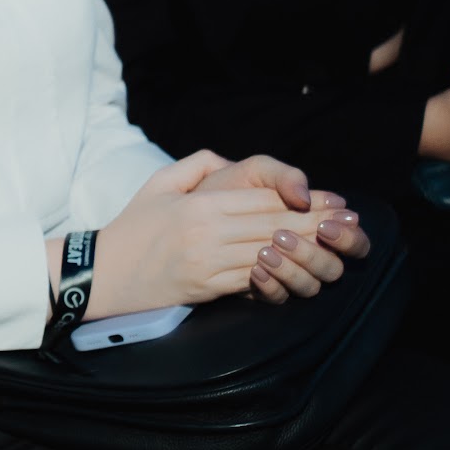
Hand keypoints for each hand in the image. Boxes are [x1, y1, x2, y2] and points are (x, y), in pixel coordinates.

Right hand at [90, 151, 332, 315]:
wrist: (101, 273)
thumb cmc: (132, 227)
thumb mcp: (158, 184)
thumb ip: (196, 165)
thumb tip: (229, 161)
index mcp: (198, 205)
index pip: (262, 200)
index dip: (303, 201)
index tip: (333, 202)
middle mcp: (206, 232)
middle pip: (274, 226)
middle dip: (316, 225)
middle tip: (348, 224)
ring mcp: (207, 262)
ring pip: (269, 253)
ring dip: (306, 250)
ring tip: (335, 246)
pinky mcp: (205, 288)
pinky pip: (252, 279)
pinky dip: (280, 273)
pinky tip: (300, 268)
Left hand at [193, 154, 368, 301]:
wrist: (181, 210)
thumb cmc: (223, 187)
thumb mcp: (251, 172)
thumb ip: (281, 176)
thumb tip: (305, 197)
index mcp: (311, 224)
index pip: (348, 236)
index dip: (346, 232)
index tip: (335, 218)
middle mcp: (303, 253)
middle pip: (334, 267)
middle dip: (319, 252)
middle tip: (295, 236)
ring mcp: (283, 273)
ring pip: (310, 285)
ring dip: (295, 267)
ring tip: (269, 249)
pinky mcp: (260, 288)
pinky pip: (278, 297)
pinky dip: (272, 284)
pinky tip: (257, 270)